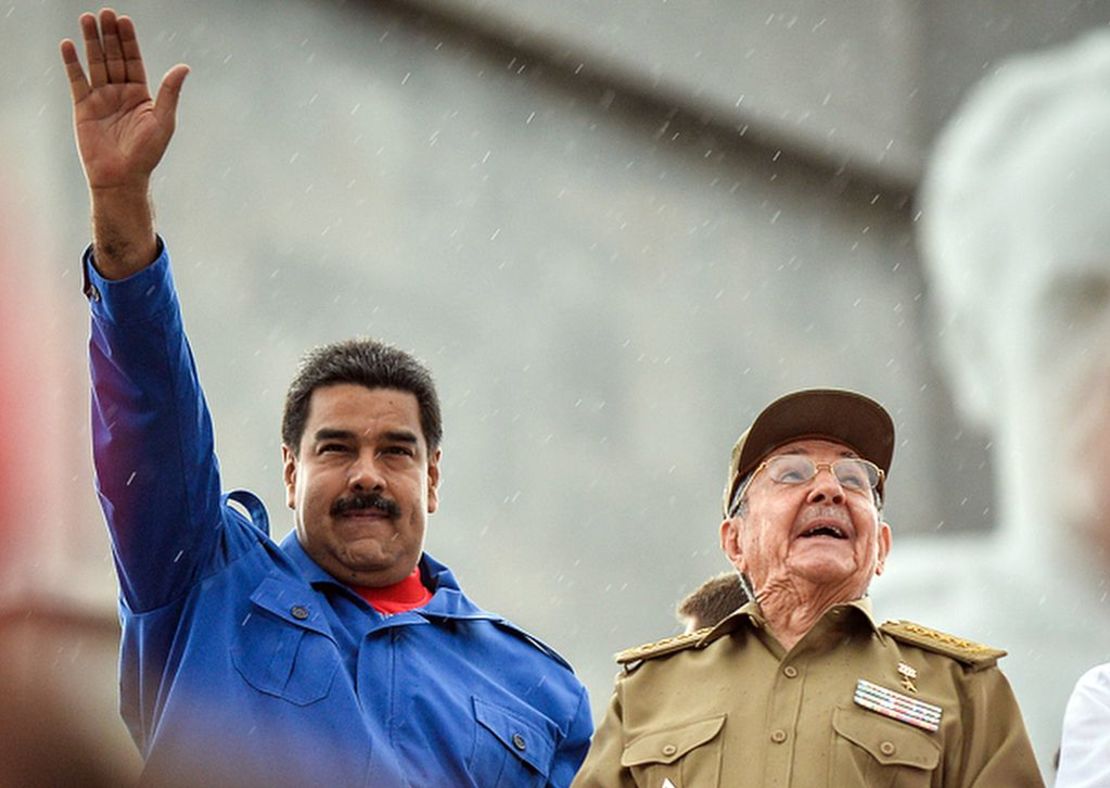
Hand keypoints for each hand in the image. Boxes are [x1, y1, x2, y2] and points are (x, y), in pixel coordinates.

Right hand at [60, 8, 188, 191]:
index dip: (129, 41)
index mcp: (141, 95)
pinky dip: (72, 63)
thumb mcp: (163, 121)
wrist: (122, 177)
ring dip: (91, 42)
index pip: (133, 60)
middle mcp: (120, 93)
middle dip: (109, 35)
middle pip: (114, 57)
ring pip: (95, 64)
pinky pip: (77, 80)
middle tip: (104, 12)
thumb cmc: (146, 153)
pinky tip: (69, 45)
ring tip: (87, 19)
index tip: (124, 20)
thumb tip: (184, 67)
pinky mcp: (83, 107)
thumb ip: (170, 92)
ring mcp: (101, 98)